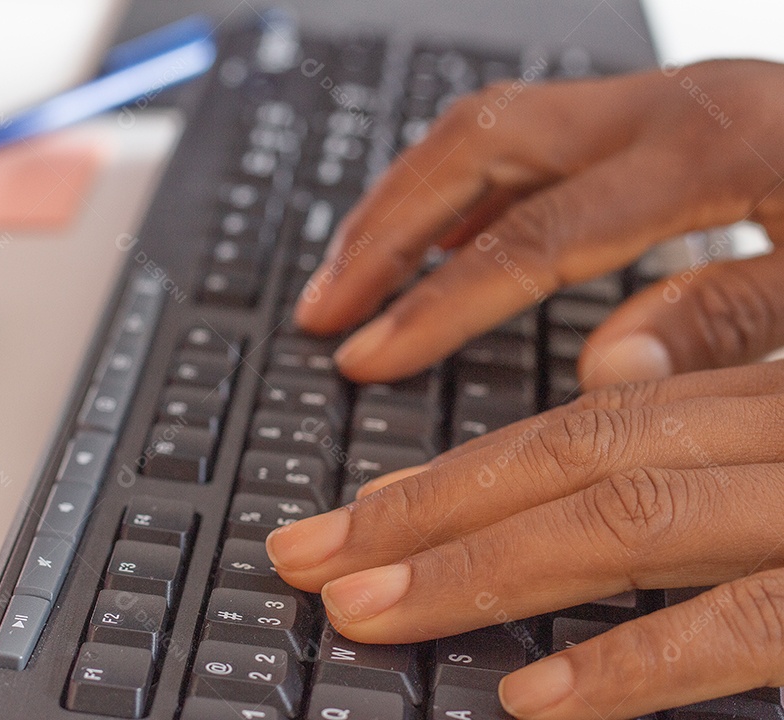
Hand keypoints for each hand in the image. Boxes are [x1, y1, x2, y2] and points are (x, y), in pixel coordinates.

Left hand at [266, 362, 783, 717]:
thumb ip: (691, 462)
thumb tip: (578, 440)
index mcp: (754, 405)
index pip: (577, 428)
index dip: (452, 474)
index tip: (355, 514)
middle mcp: (773, 433)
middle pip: (570, 457)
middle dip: (423, 510)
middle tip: (309, 556)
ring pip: (623, 521)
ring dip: (478, 570)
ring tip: (368, 612)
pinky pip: (744, 624)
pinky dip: (629, 662)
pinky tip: (531, 698)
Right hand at [294, 59, 783, 387]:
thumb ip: (733, 318)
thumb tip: (606, 368)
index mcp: (712, 148)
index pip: (534, 233)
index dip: (437, 301)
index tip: (365, 356)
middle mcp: (667, 106)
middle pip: (480, 146)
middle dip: (386, 230)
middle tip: (322, 304)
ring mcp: (656, 99)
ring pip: (487, 128)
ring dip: (406, 200)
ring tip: (344, 271)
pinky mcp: (656, 111)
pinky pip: (525, 136)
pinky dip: (461, 191)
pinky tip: (432, 242)